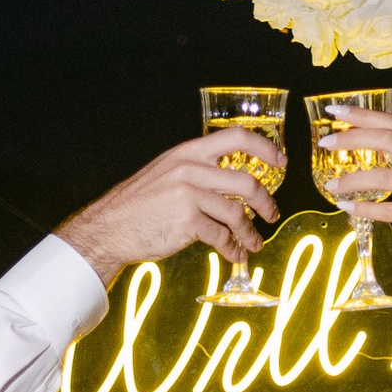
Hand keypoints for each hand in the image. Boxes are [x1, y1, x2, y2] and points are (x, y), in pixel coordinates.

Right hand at [59, 134, 281, 284]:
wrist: (110, 227)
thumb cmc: (139, 203)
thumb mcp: (167, 172)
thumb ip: (197, 170)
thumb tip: (230, 180)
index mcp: (188, 152)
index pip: (237, 137)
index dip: (265, 148)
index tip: (281, 161)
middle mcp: (191, 169)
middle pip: (246, 182)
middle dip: (265, 202)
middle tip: (271, 213)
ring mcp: (190, 195)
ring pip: (237, 213)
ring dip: (250, 232)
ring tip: (254, 243)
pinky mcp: (188, 221)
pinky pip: (222, 236)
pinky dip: (233, 248)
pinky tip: (235, 253)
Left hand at [329, 108, 391, 290]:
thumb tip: (370, 142)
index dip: (364, 115)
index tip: (337, 112)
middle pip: (387, 140)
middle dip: (352, 138)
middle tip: (326, 143)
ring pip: (382, 175)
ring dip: (351, 180)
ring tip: (331, 184)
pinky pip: (386, 209)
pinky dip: (363, 208)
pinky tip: (347, 206)